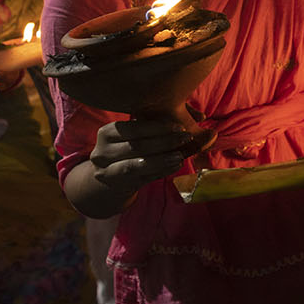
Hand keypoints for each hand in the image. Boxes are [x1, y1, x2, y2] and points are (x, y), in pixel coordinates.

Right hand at [90, 116, 216, 196]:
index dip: (157, 127)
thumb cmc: (131, 149)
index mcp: (107, 133)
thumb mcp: (141, 135)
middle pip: (136, 146)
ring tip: (181, 155)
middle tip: (187, 137)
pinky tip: (175, 165)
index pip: (132, 127)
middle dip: (164, 142)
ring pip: (136, 164)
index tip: (180, 125)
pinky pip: (141, 178)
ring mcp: (107, 172)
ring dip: (161, 159)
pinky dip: (160, 171)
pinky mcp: (119, 187)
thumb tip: (202, 116)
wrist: (111, 181)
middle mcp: (102, 152)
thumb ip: (167, 123)